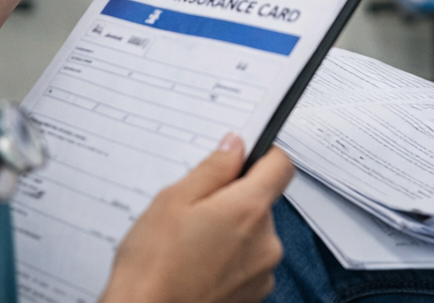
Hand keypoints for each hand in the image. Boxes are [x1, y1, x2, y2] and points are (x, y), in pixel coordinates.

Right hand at [99, 136, 293, 302]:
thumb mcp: (173, 201)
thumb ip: (212, 169)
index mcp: (249, 210)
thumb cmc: (153, 267)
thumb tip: (235, 147)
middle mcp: (266, 242)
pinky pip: (250, 262)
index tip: (243, 157)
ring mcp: (263, 272)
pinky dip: (230, 259)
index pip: (280, 165)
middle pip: (262, 202)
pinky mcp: (254, 294)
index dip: (263, 155)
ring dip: (232, 232)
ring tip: (191, 244)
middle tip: (195, 211)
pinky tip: (198, 265)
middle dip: (233, 200)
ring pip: (254, 234)